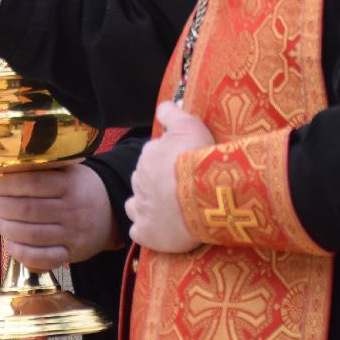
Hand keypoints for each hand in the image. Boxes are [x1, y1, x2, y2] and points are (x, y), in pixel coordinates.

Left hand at [0, 164, 115, 270]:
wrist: (111, 211)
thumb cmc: (81, 188)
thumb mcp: (68, 171)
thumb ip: (42, 170)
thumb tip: (4, 170)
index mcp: (70, 184)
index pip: (32, 184)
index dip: (7, 185)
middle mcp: (72, 209)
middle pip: (27, 210)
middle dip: (2, 207)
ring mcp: (73, 234)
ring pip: (31, 235)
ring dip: (6, 229)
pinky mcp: (73, 253)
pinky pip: (43, 258)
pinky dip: (21, 253)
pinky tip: (11, 244)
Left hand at [126, 102, 211, 253]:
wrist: (204, 194)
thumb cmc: (198, 157)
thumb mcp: (188, 124)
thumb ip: (171, 114)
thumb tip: (162, 106)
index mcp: (148, 155)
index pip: (152, 157)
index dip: (167, 162)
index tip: (181, 167)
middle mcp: (139, 180)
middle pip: (144, 181)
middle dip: (156, 184)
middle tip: (178, 190)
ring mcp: (141, 208)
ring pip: (135, 205)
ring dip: (147, 207)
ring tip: (167, 211)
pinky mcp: (146, 233)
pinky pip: (139, 232)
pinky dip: (146, 230)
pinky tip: (160, 230)